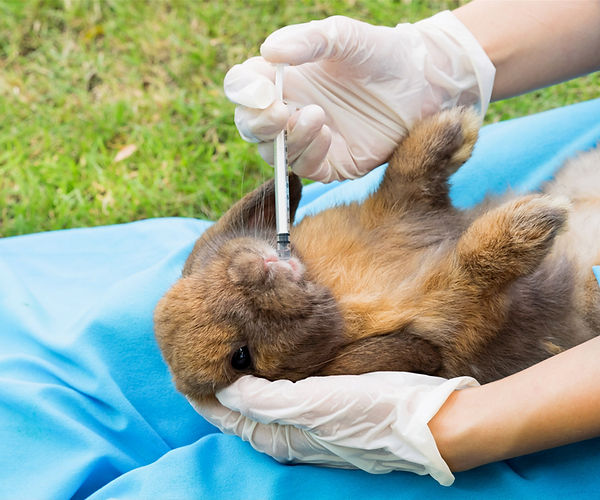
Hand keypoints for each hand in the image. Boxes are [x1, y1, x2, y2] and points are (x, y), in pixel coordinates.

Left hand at [191, 372, 477, 485]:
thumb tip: (225, 389)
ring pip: (265, 398)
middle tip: (206, 346)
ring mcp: (312, 422)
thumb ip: (264, 400)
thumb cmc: (374, 414)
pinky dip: (274, 373)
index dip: (202, 392)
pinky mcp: (331, 408)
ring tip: (233, 345)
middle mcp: (291, 433)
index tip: (184, 365)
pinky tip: (275, 353)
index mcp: (280, 437)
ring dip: (247, 375)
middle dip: (222, 381)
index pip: (226, 414)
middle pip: (243, 407)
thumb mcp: (314, 406)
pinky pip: (290, 390)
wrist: (433, 423)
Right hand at [224, 12, 493, 181]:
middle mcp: (289, 110)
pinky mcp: (329, 162)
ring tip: (316, 115)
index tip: (262, 89)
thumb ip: (308, 41)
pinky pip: (305, 168)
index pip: (243, 88)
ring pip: (274, 152)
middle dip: (258, 122)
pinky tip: (327, 133)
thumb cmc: (380, 54)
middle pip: (250, 125)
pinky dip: (309, 153)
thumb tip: (268, 51)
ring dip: (288, 138)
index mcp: (283, 78)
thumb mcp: (345, 37)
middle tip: (279, 112)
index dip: (243, 91)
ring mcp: (307, 139)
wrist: (421, 84)